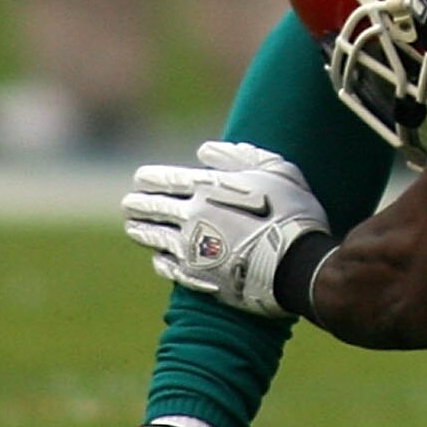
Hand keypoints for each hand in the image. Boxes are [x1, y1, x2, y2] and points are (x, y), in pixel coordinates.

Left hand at [122, 141, 329, 315]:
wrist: (298, 265)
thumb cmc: (292, 213)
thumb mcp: (276, 171)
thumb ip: (239, 157)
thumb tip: (205, 150)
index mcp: (209, 187)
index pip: (167, 179)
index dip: (150, 178)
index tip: (140, 178)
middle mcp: (192, 215)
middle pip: (154, 207)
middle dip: (138, 203)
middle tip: (128, 203)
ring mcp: (190, 247)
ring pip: (154, 236)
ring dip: (141, 230)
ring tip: (133, 228)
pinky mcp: (195, 276)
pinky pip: (167, 266)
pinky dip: (160, 260)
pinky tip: (158, 258)